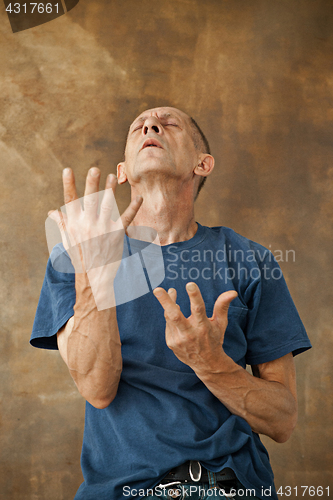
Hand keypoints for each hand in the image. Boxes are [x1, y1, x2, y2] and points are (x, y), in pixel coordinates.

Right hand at [49, 167, 142, 308]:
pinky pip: (126, 217)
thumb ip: (62, 223)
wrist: (94, 276)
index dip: (68, 185)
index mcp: (74, 224)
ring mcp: (103, 228)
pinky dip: (134, 207)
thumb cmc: (80, 256)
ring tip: (113, 177)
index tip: (68, 170)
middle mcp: (88, 224)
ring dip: (110, 189)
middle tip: (95, 169)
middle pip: (90, 199)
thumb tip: (52, 211)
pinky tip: (139, 197)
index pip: (70, 201)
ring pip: (107, 204)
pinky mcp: (117, 234)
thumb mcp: (68, 240)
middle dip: (92, 183)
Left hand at [153, 283, 236, 372]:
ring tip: (167, 291)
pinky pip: (168, 324)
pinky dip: (169, 314)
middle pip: (175, 315)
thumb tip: (232, 292)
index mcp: (203, 326)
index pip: (198, 309)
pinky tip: (173, 307)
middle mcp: (190, 333)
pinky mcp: (171, 342)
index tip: (190, 284)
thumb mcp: (221, 323)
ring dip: (167, 303)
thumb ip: (222, 306)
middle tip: (157, 289)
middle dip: (166, 302)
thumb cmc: (214, 338)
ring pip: (169, 317)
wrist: (206, 363)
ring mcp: (178, 339)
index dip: (194, 296)